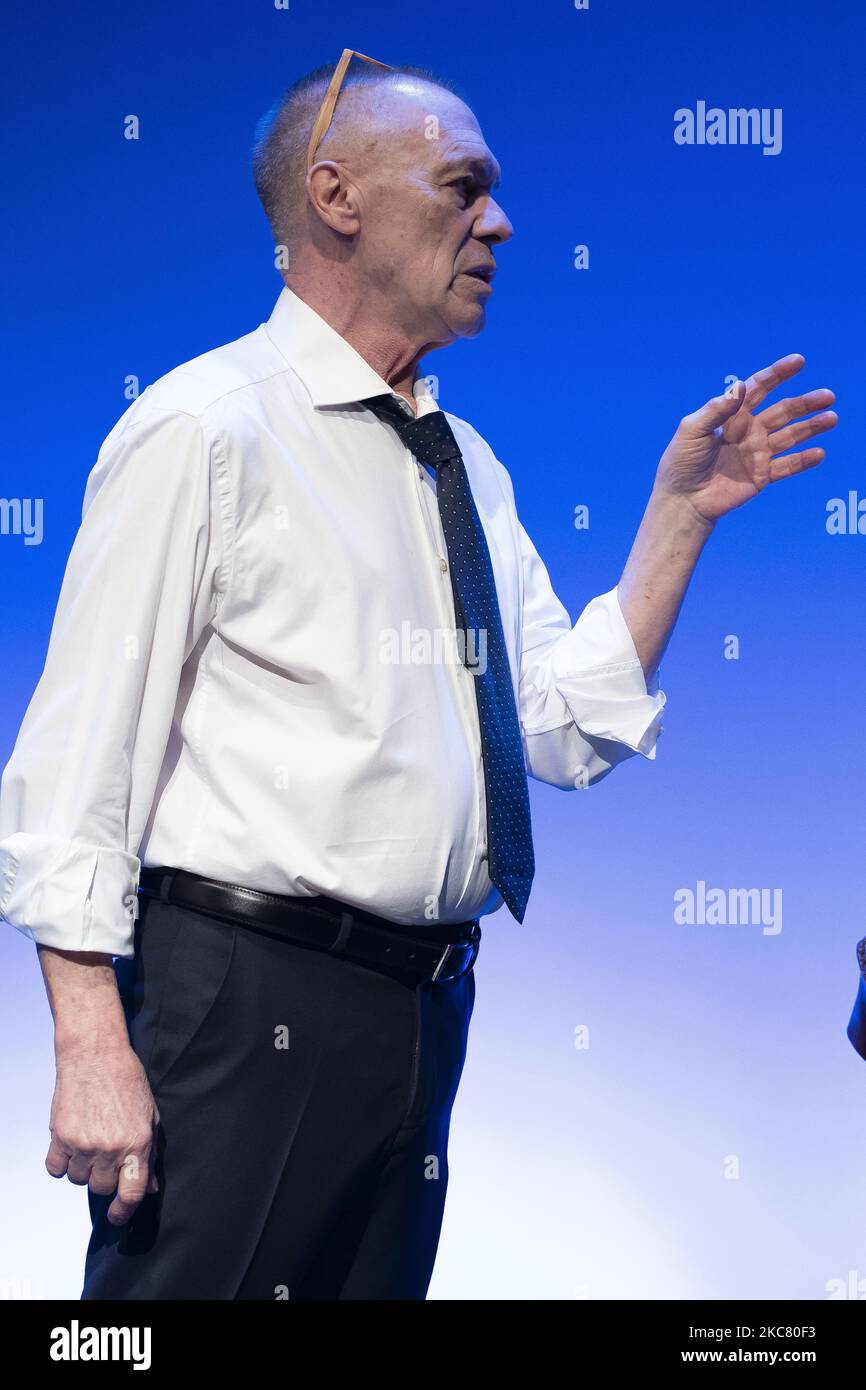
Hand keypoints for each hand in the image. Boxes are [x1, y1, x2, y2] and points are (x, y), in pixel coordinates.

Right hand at [46, 1041, 159, 1225]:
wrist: (95, 1054)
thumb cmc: (126, 1080)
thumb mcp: (150, 1116)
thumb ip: (150, 1154)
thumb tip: (149, 1187)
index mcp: (137, 1143)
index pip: (131, 1194)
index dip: (124, 1212)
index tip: (118, 1216)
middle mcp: (110, 1148)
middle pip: (101, 1189)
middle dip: (104, 1179)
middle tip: (106, 1157)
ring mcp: (83, 1144)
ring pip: (78, 1180)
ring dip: (83, 1169)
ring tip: (90, 1142)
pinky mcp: (61, 1136)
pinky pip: (55, 1169)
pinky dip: (61, 1162)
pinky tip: (71, 1144)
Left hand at [654, 355, 837, 523]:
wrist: (682, 500)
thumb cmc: (681, 462)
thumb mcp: (692, 430)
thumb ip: (716, 410)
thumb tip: (740, 388)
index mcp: (733, 415)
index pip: (759, 388)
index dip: (778, 374)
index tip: (798, 361)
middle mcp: (749, 431)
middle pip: (783, 411)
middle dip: (805, 403)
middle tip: (828, 396)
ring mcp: (757, 453)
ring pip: (791, 436)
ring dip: (811, 427)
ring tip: (831, 417)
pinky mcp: (761, 476)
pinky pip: (787, 466)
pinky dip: (803, 460)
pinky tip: (819, 453)